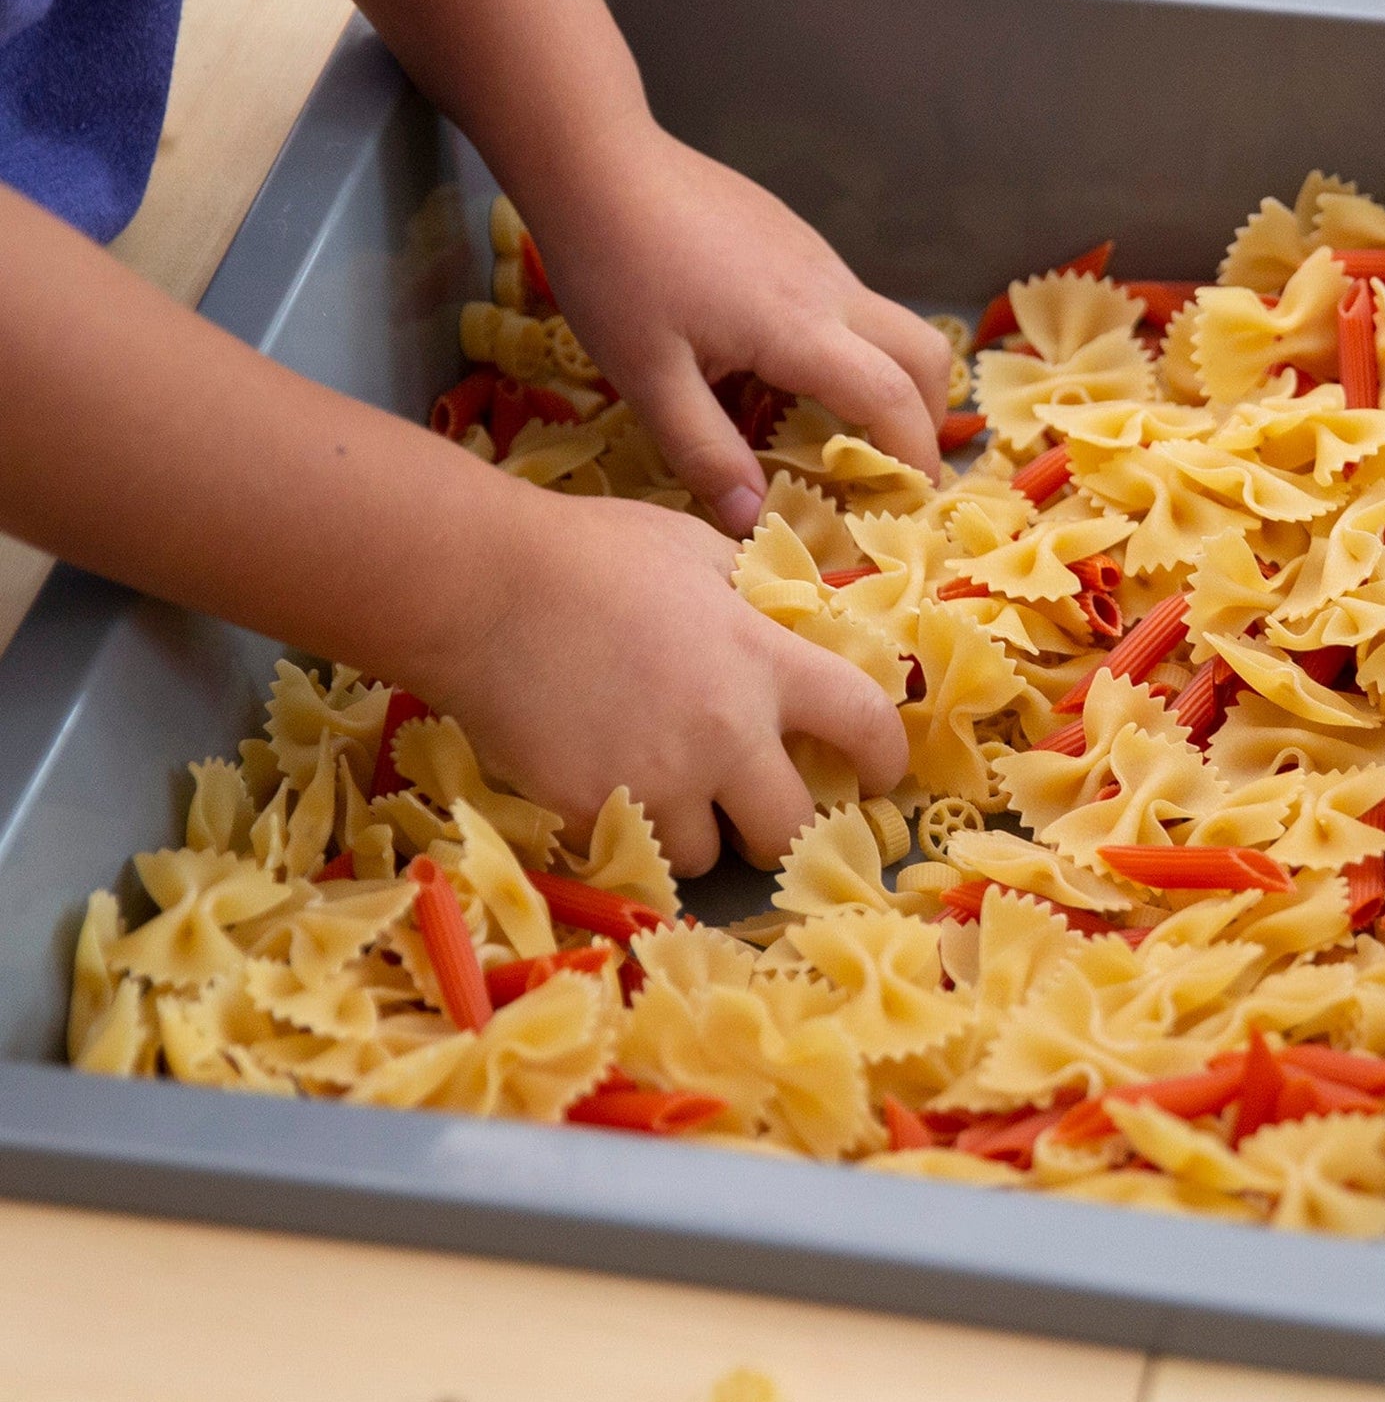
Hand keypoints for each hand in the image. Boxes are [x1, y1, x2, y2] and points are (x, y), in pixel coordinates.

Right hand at [426, 487, 907, 868]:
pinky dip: (628, 829)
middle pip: (794, 828)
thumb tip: (780, 617)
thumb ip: (748, 596)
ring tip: (668, 791)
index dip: (886, 758)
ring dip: (699, 831)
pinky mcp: (593, 811)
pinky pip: (631, 848)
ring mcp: (658, 782)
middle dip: (786, 826)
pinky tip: (604, 784)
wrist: (482, 588)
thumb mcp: (695, 548)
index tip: (881, 775)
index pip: (864, 724)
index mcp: (764, 661)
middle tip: (762, 808)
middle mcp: (726, 736)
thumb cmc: (591, 551)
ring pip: (707, 853)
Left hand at [533, 127, 954, 538]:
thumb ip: (704, 451)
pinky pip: (851, 305)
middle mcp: (829, 289)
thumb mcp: (646, 377)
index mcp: (801, 328)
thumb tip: (751, 518)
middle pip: (926, 355)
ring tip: (834, 434)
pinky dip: (852, 351)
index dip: (914, 459)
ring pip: (892, 326)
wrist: (596, 160)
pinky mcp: (795, 240)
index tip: (906, 504)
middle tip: (890, 471)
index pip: (894, 401)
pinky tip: (784, 374)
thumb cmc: (614, 268)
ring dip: (888, 383)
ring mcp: (817, 258)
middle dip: (927, 419)